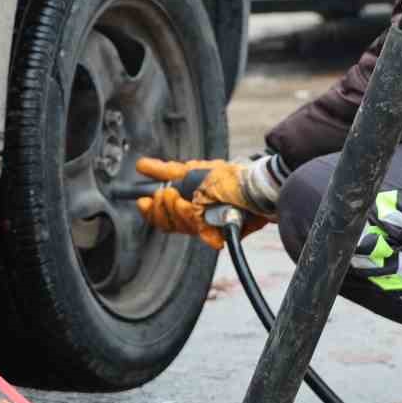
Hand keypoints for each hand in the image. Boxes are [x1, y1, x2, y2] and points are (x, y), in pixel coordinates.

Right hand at [134, 158, 269, 250]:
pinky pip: (205, 237)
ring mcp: (207, 222)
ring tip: (191, 204)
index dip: (150, 208)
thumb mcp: (194, 170)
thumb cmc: (231, 178)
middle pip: (167, 220)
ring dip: (183, 215)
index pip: (160, 208)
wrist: (260, 189)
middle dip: (164, 209)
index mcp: (186, 195)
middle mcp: (195, 210)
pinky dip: (206, 232)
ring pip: (182, 227)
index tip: (142, 201)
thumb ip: (167, 171)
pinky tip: (211, 226)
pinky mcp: (220, 234)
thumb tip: (140, 165)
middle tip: (170, 196)